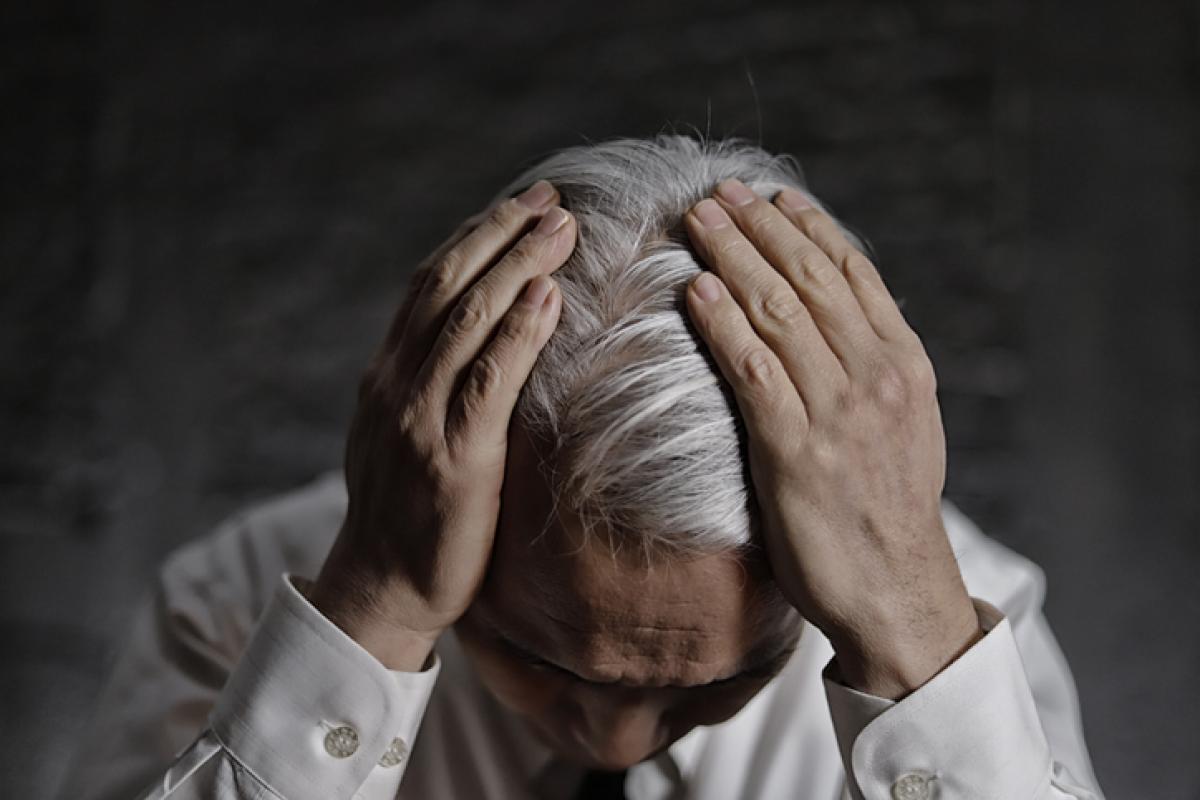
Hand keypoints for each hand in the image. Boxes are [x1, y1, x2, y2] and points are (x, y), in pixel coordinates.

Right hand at [309, 180, 574, 669]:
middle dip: (501, 233)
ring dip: (516, 265)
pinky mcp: (452, 459)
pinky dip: (517, 333)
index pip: (431, 283)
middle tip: (551, 198)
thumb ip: (433, 383)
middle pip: (447, 285)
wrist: (380, 588)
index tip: (523, 204)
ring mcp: (419, 418)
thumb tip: (485, 339)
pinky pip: (486, 382)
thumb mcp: (407, 431)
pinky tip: (547, 297)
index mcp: (388, 372)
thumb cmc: (407, 512)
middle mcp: (396, 383)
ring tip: (561, 228)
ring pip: (466, 320)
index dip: (477, 236)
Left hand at [682, 179, 981, 699]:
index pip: (852, 273)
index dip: (808, 226)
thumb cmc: (890, 505)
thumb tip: (836, 320)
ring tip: (698, 222)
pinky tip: (696, 291)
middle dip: (760, 227)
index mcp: (903, 363)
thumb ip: (874, 368)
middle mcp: (874, 375)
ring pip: (779, 311)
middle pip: (809, 278)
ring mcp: (837, 410)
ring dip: (732, 257)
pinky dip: (722, 324)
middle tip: (719, 193)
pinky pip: (753, 369)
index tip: (772, 194)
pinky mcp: (796, 449)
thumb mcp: (906, 424)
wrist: (896, 587)